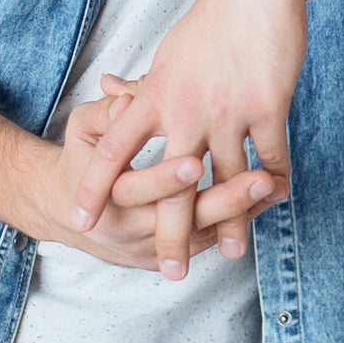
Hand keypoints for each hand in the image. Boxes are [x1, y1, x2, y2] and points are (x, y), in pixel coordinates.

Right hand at [32, 96, 287, 278]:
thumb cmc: (82, 157)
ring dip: (245, 210)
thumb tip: (128, 92)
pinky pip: (214, 234)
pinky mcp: (173, 250)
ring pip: (206, 230)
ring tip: (278, 185)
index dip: (165, 179)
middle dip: (224, 202)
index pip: (138, 191)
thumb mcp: (85, 129)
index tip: (195, 163)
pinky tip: (274, 192)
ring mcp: (154, 245)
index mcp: (106, 197)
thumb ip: (110, 113)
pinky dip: (244, 215)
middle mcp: (131, 228)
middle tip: (261, 180)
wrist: (65, 211)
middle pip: (183, 219)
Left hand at [69, 0, 305, 277]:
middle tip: (166, 271)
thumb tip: (110, 91)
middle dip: (168, 232)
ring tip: (228, 254)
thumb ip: (143, 85)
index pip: (115, 149)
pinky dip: (276, 181)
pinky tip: (277, 198)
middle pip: (171, 183)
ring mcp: (228, 110)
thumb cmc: (212, 19)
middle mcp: (186, 109)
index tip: (78, 219)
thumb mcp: (169, 54)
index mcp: (156, 95)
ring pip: (227, 181)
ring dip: (229, 222)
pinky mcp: (267, 106)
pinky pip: (270, 156)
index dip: (95, 186)